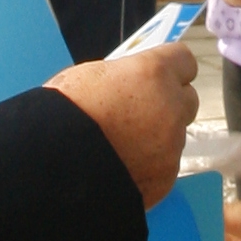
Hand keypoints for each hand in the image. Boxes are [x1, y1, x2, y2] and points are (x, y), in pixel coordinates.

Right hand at [48, 42, 196, 205]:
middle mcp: (170, 108)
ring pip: (174, 136)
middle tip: (140, 111)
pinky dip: (148, 166)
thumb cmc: (62, 115)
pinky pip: (163, 166)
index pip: (184, 61)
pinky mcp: (165, 179)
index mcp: (153, 74)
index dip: (170, 68)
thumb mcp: (90, 77)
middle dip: (169, 103)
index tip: (157, 75)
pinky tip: (119, 168)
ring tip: (120, 146)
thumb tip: (132, 85)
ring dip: (156, 137)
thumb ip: (123, 78)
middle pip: (187, 100)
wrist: (52, 169)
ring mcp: (170, 147)